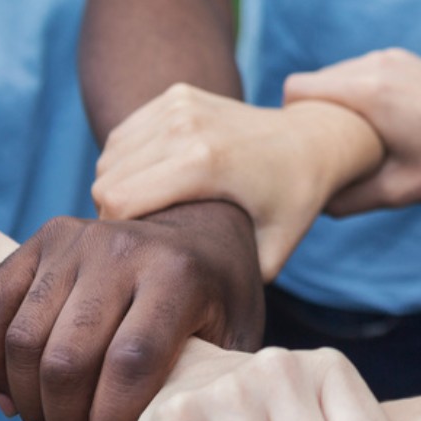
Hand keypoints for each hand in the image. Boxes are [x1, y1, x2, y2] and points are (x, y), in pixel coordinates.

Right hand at [0, 201, 264, 420]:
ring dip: (28, 402)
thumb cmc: (217, 305)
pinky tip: (12, 399)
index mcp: (178, 277)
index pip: (129, 364)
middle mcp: (122, 251)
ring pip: (23, 340)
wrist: (200, 234)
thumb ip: (205, 388)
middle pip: (68, 359)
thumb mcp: (232, 340)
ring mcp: (76, 241)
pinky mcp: (40, 241)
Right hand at [92, 84, 374, 279]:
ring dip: (121, 186)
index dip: (120, 236)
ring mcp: (179, 104)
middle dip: (117, 215)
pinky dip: (130, 161)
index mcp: (204, 163)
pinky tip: (160, 182)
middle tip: (149, 240)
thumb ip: (227, 286)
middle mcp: (186, 125)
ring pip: (110, 157)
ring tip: (156, 212)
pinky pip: (125, 136)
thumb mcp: (270, 254)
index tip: (144, 257)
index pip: (117, 202)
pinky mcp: (176, 94)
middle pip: (107, 180)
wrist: (312, 140)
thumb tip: (189, 326)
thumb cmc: (291, 202)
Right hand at [283, 48, 420, 213]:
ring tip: (354, 143)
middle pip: (312, 83)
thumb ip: (348, 199)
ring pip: (336, 77)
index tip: (306, 151)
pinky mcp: (404, 58)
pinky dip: (357, 95)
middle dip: (311, 115)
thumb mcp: (399, 191)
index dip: (292, 121)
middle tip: (328, 154)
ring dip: (336, 105)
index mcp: (368, 92)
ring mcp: (390, 56)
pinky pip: (360, 73)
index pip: (295, 91)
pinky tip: (377, 127)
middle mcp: (374, 64)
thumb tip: (314, 203)